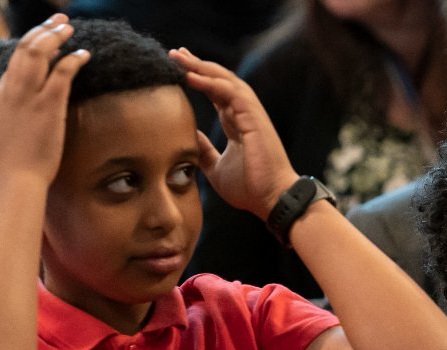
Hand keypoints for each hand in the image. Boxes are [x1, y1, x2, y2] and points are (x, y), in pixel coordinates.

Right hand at [0, 15, 89, 186]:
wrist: (15, 179)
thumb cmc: (9, 159)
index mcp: (0, 94)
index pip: (13, 58)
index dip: (30, 42)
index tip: (44, 34)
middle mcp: (11, 90)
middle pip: (25, 49)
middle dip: (43, 29)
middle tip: (60, 20)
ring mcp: (29, 97)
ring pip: (39, 54)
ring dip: (56, 37)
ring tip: (69, 28)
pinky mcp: (48, 106)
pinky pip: (61, 73)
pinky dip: (73, 59)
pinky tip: (84, 54)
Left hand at [171, 47, 297, 218]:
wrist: (271, 198)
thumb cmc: (250, 187)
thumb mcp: (216, 168)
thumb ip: (204, 150)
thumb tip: (187, 136)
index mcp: (237, 123)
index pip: (215, 93)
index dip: (198, 79)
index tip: (178, 69)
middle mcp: (244, 113)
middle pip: (219, 80)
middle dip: (196, 65)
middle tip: (174, 54)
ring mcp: (250, 113)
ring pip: (224, 80)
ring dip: (201, 67)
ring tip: (179, 57)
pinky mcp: (253, 117)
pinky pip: (230, 92)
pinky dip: (211, 82)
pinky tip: (191, 75)